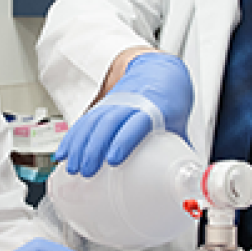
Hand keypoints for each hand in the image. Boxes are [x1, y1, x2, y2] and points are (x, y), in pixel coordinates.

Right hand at [55, 52, 193, 176]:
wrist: (157, 70)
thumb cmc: (168, 98)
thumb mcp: (178, 121)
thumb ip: (180, 149)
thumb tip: (187, 180)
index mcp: (153, 106)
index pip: (136, 122)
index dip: (124, 140)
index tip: (114, 159)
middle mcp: (130, 103)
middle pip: (108, 124)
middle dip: (94, 148)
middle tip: (88, 171)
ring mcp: (112, 104)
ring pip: (92, 122)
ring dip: (79, 145)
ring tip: (73, 167)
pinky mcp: (100, 107)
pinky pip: (83, 122)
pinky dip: (71, 138)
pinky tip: (64, 153)